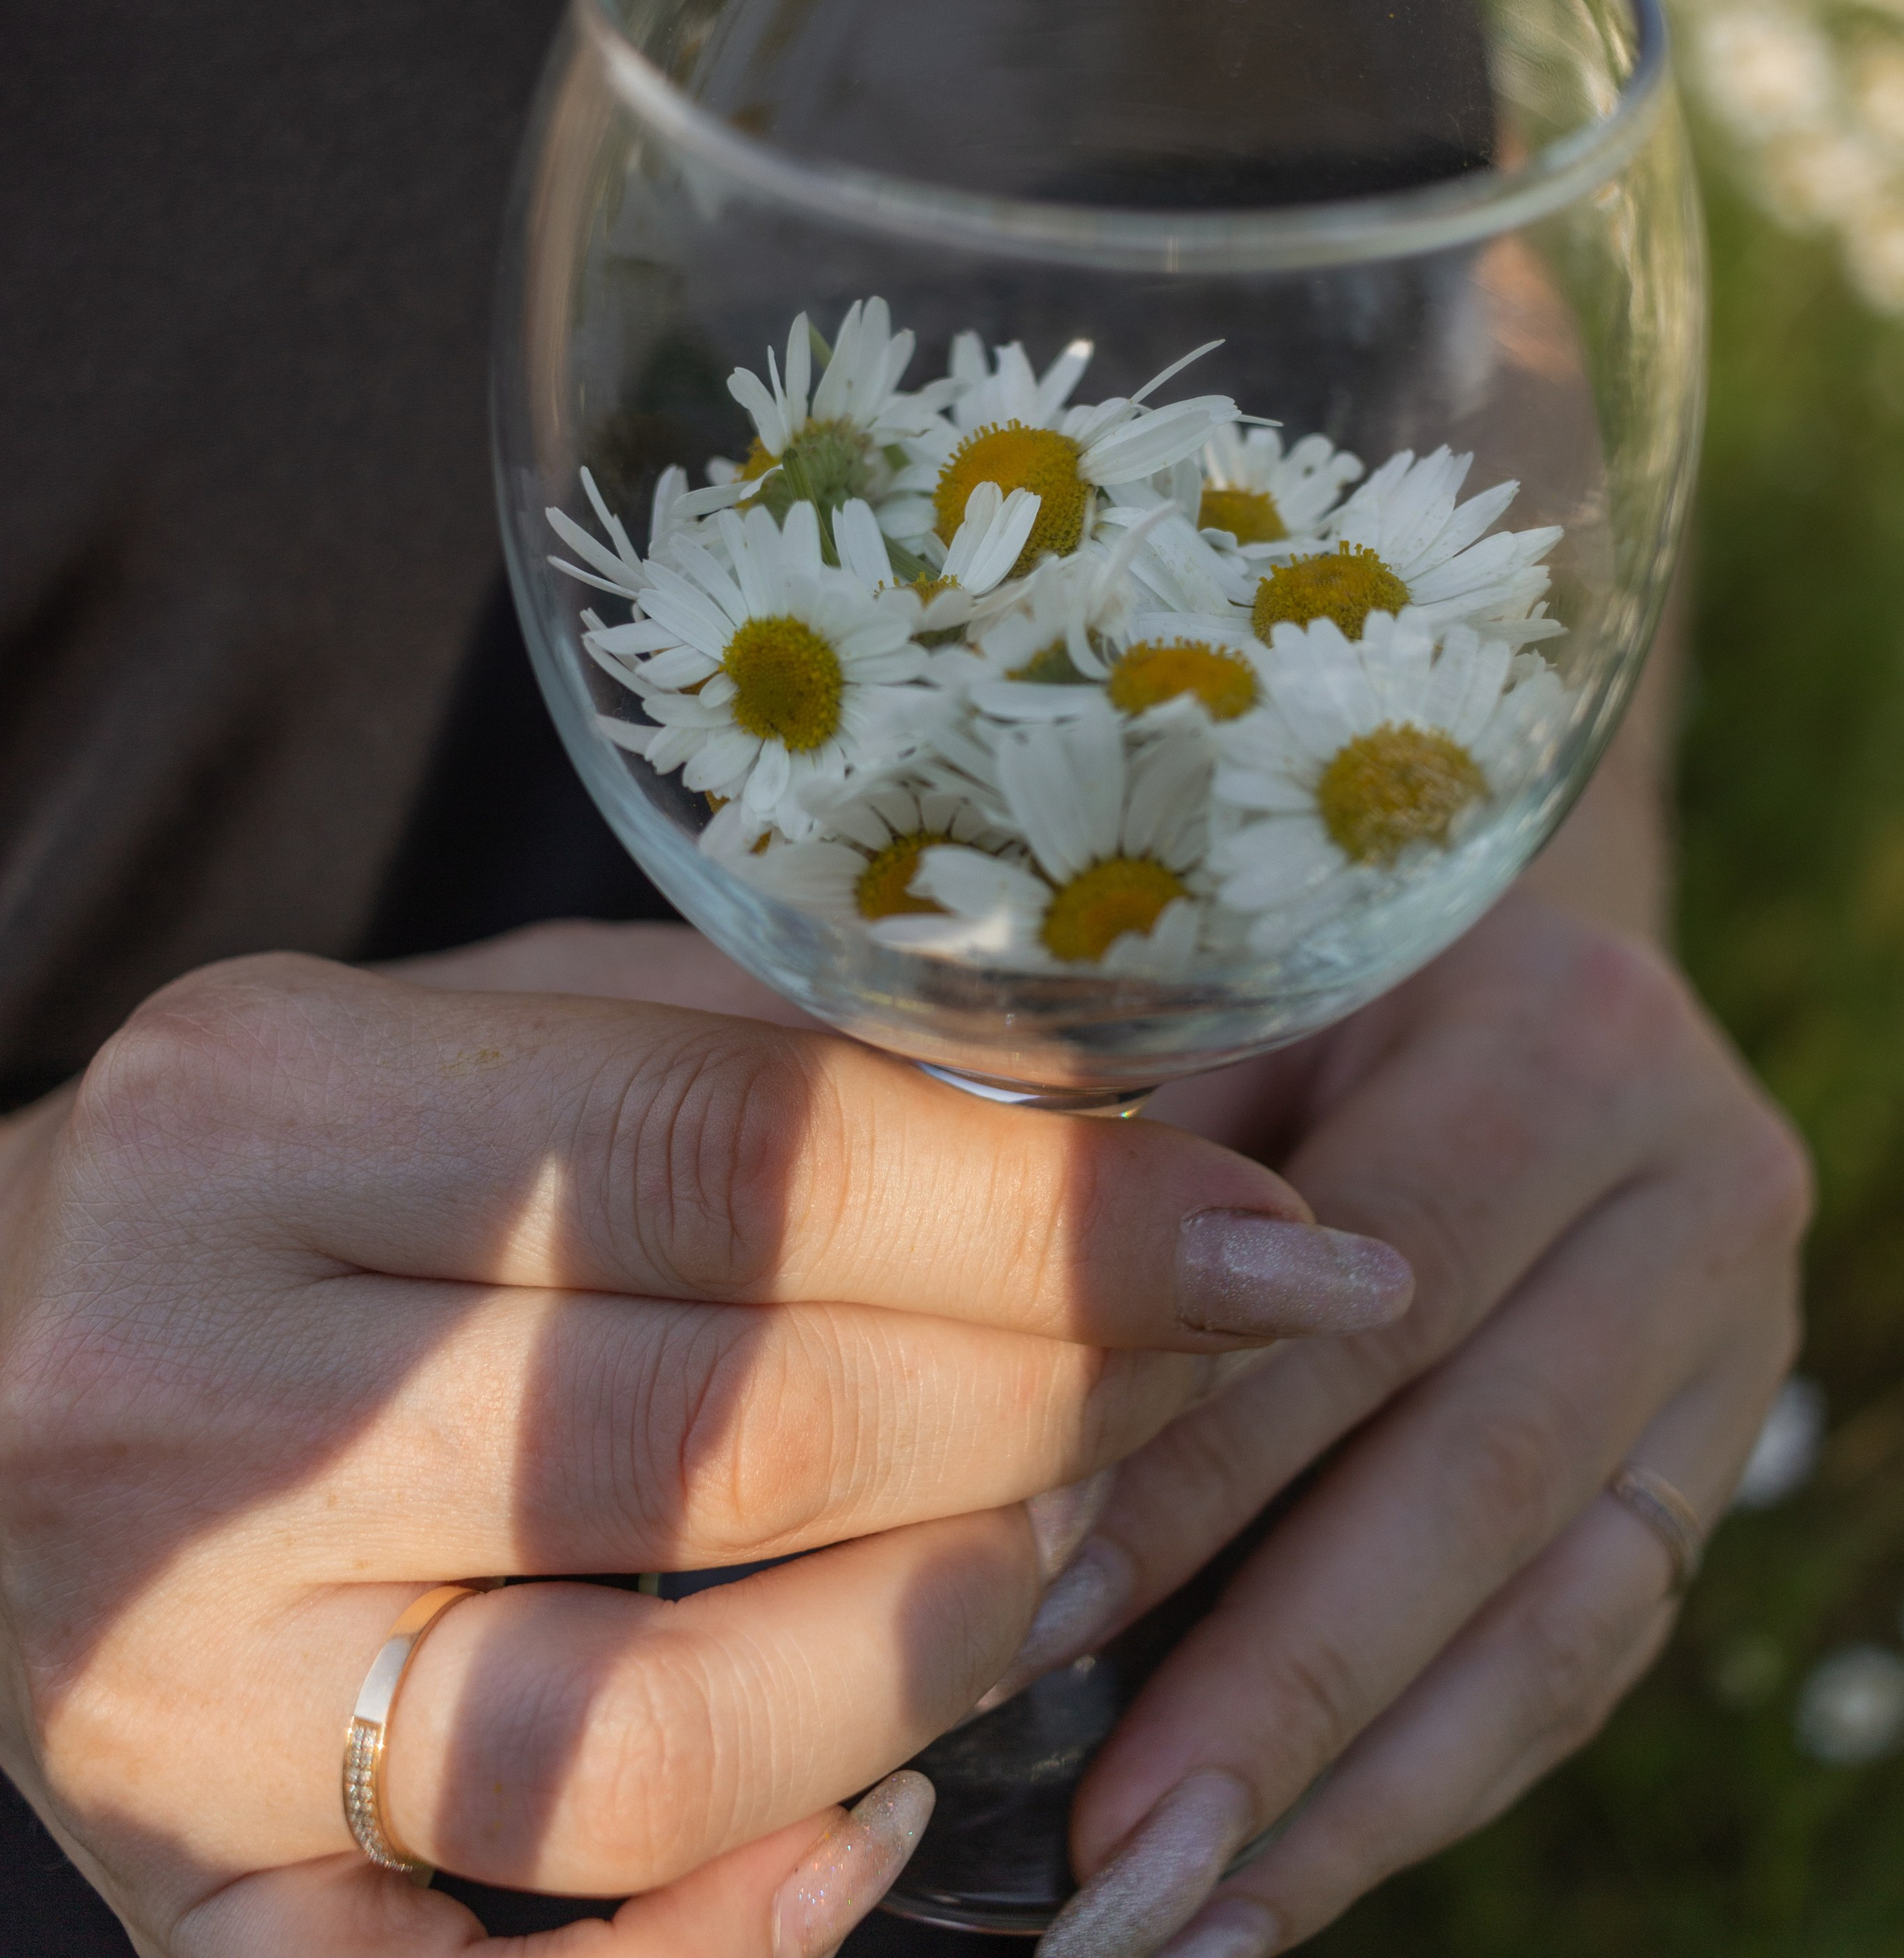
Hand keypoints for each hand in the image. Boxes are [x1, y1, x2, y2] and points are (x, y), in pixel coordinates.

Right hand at [0, 945, 1410, 1955]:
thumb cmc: (304, 1169)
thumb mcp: (482, 1033)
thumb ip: (750, 1060)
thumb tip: (1109, 1111)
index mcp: (272, 1106)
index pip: (737, 1158)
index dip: (1053, 1209)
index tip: (1279, 1236)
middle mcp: (193, 1388)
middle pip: (728, 1434)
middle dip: (1051, 1407)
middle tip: (1221, 1365)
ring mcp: (174, 1670)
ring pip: (641, 1739)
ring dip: (929, 1656)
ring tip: (1063, 1558)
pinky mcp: (183, 1873)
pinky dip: (722, 1933)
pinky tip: (871, 1828)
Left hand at [1009, 894, 1811, 1957]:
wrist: (1506, 963)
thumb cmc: (1310, 966)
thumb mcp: (1234, 988)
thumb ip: (1139, 1154)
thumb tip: (982, 1391)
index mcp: (1565, 1038)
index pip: (1384, 1282)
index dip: (1215, 1455)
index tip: (1041, 1608)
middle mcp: (1693, 1191)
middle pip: (1486, 1471)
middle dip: (1293, 1675)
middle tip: (1125, 1845)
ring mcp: (1730, 1341)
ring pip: (1562, 1603)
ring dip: (1368, 1783)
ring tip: (1191, 1914)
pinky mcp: (1715, 1458)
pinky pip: (1592, 1647)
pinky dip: (1442, 1773)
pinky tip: (1302, 1867)